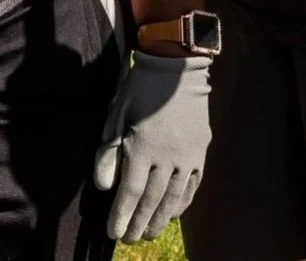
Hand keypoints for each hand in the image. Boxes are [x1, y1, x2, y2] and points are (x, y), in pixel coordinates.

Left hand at [93, 52, 211, 242]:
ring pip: (173, 197)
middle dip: (139, 223)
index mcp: (143, 147)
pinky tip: (172, 214)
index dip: (121, 216)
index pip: (130, 192)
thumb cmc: (139, 89)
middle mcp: (167, 156)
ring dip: (160, 219)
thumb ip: (109, 151)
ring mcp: (187, 155)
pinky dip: (182, 203)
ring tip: (149, 234)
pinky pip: (192, 185)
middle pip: (152, 200)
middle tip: (130, 239)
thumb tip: (104, 186)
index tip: (114, 233)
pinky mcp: (200, 151)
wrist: (177, 66)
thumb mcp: (116, 114)